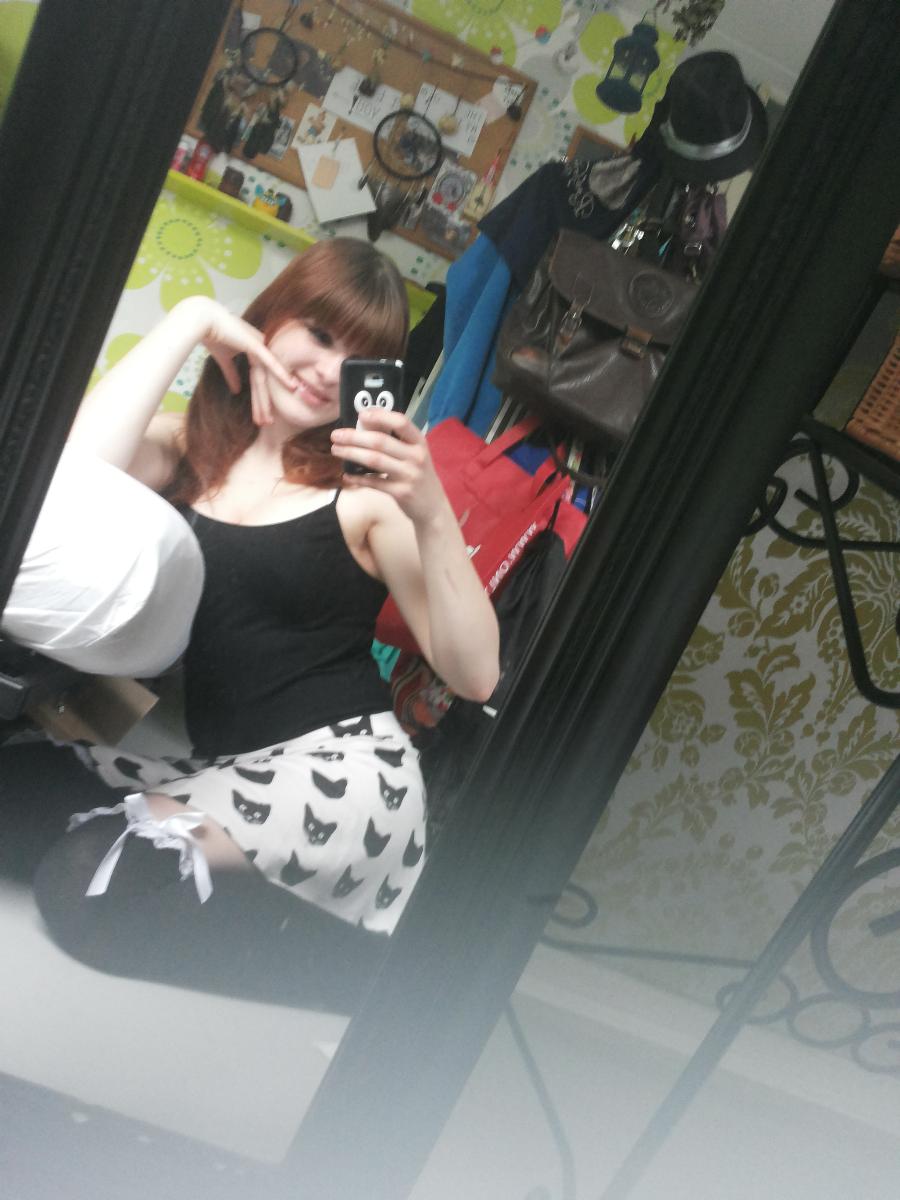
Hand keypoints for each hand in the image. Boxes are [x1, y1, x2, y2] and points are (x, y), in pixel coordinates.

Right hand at [174, 296, 294, 421]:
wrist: (201, 320)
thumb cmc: (212, 335)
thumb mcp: (224, 360)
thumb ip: (232, 374)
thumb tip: (236, 391)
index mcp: (255, 352)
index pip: (259, 381)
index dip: (259, 400)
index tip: (260, 418)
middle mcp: (261, 349)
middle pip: (264, 382)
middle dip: (264, 404)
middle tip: (267, 424)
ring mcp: (259, 345)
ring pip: (265, 378)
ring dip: (266, 399)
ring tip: (268, 419)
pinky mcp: (255, 343)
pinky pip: (269, 362)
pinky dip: (280, 373)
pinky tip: (291, 386)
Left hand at [330, 409, 447, 525]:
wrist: (433, 506)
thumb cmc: (419, 475)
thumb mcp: (415, 455)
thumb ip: (397, 442)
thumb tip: (366, 425)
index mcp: (419, 442)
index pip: (401, 422)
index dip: (380, 416)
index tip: (361, 414)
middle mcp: (416, 457)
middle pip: (380, 441)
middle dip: (354, 436)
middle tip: (336, 435)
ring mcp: (409, 475)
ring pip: (374, 460)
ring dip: (351, 453)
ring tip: (336, 450)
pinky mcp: (401, 493)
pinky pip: (374, 483)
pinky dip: (358, 478)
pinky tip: (347, 475)